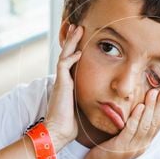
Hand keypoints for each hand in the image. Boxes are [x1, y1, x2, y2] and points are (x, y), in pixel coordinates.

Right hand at [45, 24, 83, 150]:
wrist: (58, 131)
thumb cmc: (69, 124)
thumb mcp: (81, 108)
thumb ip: (86, 100)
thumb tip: (101, 101)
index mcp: (67, 84)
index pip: (70, 62)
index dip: (75, 50)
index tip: (82, 41)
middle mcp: (62, 80)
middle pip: (66, 54)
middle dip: (72, 40)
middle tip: (78, 27)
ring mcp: (60, 81)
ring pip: (64, 55)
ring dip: (71, 42)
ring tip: (77, 29)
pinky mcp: (60, 84)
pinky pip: (63, 65)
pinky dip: (71, 57)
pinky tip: (80, 51)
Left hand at [84, 86, 159, 158]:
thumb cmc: (111, 151)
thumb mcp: (127, 138)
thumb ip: (135, 127)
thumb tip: (141, 109)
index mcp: (145, 142)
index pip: (159, 123)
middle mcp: (142, 145)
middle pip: (155, 123)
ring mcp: (133, 147)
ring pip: (145, 125)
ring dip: (150, 108)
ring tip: (154, 93)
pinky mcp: (121, 147)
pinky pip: (131, 130)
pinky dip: (136, 118)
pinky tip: (140, 107)